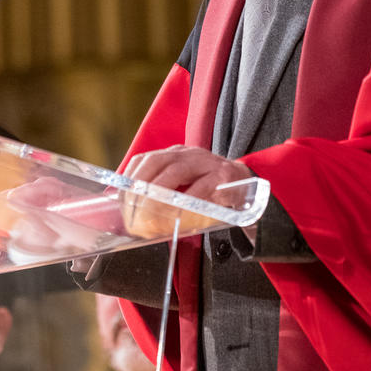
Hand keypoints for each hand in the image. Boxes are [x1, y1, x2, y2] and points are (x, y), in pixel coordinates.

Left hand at [124, 146, 253, 207]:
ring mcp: (208, 163)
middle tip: (132, 210)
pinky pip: (203, 188)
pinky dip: (188, 202)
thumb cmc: (211, 192)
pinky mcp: (225, 176)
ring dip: (159, 194)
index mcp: (176, 155)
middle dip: (140, 186)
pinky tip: (179, 216)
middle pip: (157, 162)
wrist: (250, 190)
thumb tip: (132, 213)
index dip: (130, 178)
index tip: (120, 199)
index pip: (145, 159)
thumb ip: (162, 196)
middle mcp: (190, 154)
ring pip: (176, 171)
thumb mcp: (184, 189)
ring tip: (149, 214)